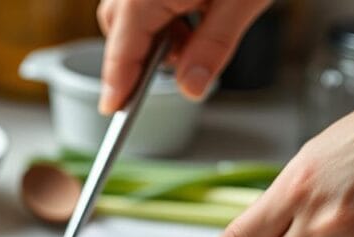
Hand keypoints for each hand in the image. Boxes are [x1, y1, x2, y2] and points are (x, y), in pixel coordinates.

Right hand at [97, 0, 269, 113]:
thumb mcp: (241, 2)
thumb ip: (213, 48)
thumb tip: (191, 87)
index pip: (121, 51)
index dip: (118, 85)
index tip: (112, 109)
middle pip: (121, 30)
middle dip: (149, 55)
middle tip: (189, 67)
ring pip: (132, 11)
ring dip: (161, 31)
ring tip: (203, 28)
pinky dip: (165, 8)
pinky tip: (197, 7)